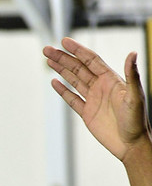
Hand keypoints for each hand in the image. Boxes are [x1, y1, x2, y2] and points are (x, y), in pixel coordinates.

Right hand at [43, 37, 151, 161]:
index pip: (91, 60)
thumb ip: (132, 74)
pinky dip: (62, 90)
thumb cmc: (137, 121)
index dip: (77, 50)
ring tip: (48, 60)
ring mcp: (93, 99)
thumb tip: (132, 53)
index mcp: (111, 80)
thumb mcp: (135, 96)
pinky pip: (72, 99)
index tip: (64, 41)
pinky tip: (54, 82)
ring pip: (73, 80)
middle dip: (63, 58)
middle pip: (78, 68)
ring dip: (61, 70)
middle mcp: (101, 87)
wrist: (131, 144)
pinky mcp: (87, 113)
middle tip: (47, 49)